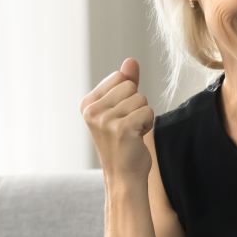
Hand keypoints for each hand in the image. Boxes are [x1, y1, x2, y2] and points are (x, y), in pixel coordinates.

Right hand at [80, 58, 154, 182]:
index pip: (119, 77)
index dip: (129, 95)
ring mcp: (105, 120)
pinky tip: (137, 138)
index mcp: (88, 104)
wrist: (124, 176)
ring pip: (141, 99)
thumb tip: (131, 60)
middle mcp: (92, 111)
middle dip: (137, 105)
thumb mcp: (121, 109)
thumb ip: (126, 84)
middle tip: (128, 126)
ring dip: (143, 116)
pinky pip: (147, 112)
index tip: (121, 115)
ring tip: (132, 133)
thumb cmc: (123, 143)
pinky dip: (148, 124)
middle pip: (130, 87)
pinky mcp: (121, 129)